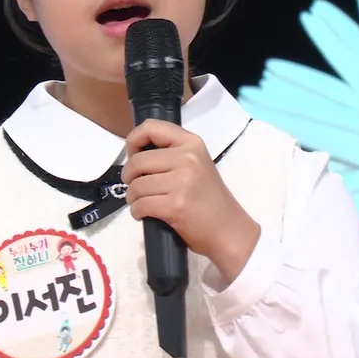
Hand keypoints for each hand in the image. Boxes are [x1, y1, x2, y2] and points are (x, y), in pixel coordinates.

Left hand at [121, 119, 260, 281]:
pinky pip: (141, 204)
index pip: (151, 127)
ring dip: (133, 197)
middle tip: (137, 187)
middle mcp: (188, 158)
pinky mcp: (175, 205)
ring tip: (142, 202)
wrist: (229, 230)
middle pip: (138, 161)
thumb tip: (133, 153)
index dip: (133, 140)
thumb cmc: (209, 198)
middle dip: (129, 177)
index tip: (132, 155)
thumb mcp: (195, 164)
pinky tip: (144, 214)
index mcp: (192, 143)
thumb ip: (170, 153)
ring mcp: (182, 182)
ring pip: (137, 185)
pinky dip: (137, 211)